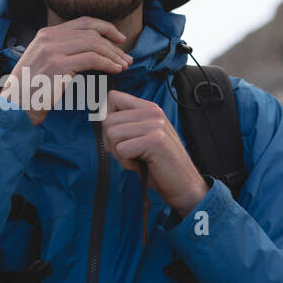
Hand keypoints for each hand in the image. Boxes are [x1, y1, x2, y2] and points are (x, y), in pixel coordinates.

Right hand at [0, 17, 132, 125]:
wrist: (14, 107)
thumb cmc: (30, 91)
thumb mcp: (43, 63)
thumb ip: (62, 52)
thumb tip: (90, 52)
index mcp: (46, 34)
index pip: (83, 22)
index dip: (105, 28)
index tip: (119, 39)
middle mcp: (48, 37)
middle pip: (91, 32)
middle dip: (113, 44)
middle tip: (126, 57)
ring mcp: (52, 50)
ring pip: (94, 44)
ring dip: (113, 55)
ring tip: (124, 66)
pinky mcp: (58, 65)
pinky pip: (92, 59)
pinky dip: (108, 63)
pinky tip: (115, 70)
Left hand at [101, 90, 208, 215]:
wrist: (183, 184)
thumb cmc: (158, 164)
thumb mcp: (141, 137)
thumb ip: (125, 124)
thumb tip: (98, 115)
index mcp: (149, 108)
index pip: (112, 98)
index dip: (106, 118)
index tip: (116, 136)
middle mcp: (153, 112)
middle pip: (107, 120)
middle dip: (111, 142)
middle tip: (130, 153)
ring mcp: (155, 125)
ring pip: (112, 134)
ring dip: (119, 153)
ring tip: (137, 158)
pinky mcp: (155, 141)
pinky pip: (121, 150)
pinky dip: (126, 162)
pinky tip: (141, 164)